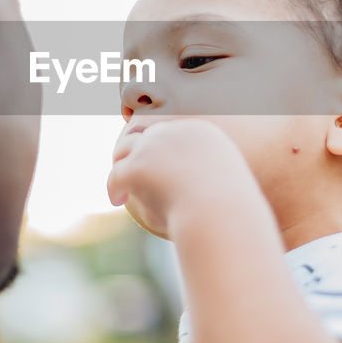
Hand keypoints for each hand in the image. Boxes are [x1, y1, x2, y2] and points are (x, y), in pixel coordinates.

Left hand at [108, 119, 254, 238]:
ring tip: (121, 180)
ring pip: (125, 149)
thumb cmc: (228, 206)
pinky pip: (116, 174)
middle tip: (132, 167)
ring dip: (122, 163)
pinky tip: (117, 199)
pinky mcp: (136, 166)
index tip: (155, 159)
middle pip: (145, 134)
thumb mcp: (225, 181)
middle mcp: (172, 132)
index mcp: (197, 131)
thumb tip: (199, 177)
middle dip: (136, 149)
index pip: (169, 129)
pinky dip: (114, 187)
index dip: (158, 143)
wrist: (219, 213)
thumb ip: (210, 172)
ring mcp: (152, 147)